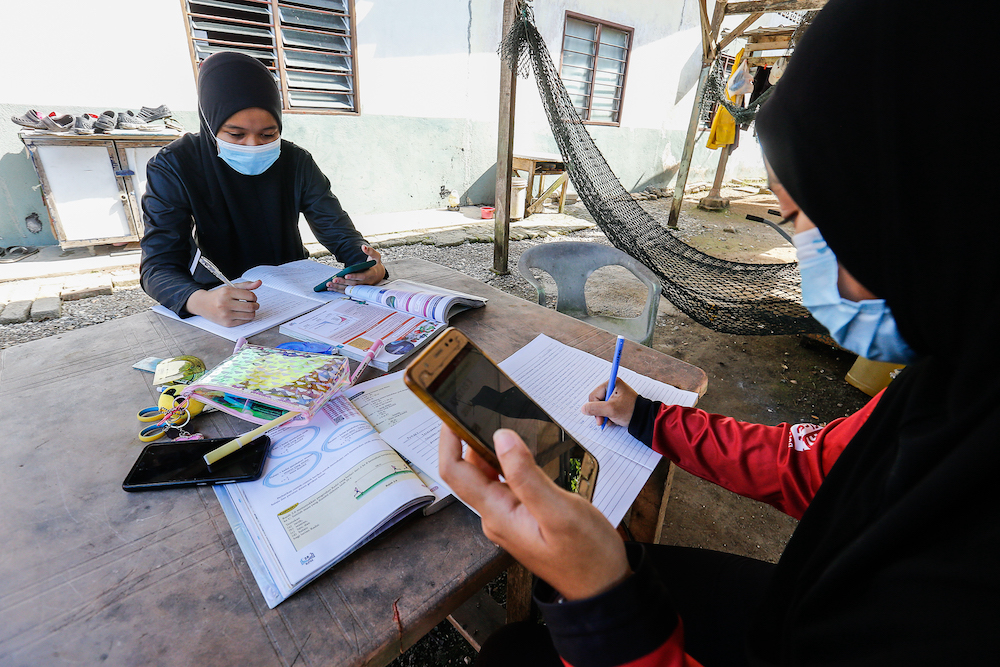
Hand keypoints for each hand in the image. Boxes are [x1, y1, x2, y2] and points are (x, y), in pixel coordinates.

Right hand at [185, 280, 260, 326]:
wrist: (202, 304)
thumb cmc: (218, 295)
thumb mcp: (231, 287)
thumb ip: (246, 285)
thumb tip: (259, 283)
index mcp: (227, 292)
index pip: (250, 296)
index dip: (254, 297)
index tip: (252, 297)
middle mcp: (225, 304)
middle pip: (251, 307)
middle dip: (256, 305)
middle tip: (254, 304)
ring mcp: (226, 315)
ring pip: (249, 315)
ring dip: (252, 312)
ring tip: (248, 309)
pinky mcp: (227, 323)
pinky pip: (244, 321)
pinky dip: (246, 318)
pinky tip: (242, 314)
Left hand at [324, 245, 386, 291]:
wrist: (378, 274)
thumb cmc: (375, 264)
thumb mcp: (376, 256)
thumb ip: (370, 251)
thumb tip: (363, 247)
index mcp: (371, 274)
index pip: (362, 276)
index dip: (354, 276)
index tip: (346, 275)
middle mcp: (366, 282)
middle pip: (354, 284)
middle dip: (343, 282)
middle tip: (334, 279)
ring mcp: (362, 287)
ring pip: (350, 289)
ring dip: (339, 287)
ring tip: (329, 284)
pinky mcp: (357, 289)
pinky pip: (348, 290)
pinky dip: (339, 290)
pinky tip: (331, 288)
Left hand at [438, 426, 629, 600]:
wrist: (603, 588)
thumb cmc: (587, 555)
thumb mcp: (559, 512)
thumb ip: (527, 475)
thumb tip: (501, 438)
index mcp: (497, 514)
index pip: (455, 472)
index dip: (449, 440)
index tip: (451, 412)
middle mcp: (496, 516)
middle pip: (468, 472)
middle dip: (467, 439)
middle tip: (479, 407)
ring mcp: (508, 518)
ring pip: (487, 476)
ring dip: (488, 450)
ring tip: (500, 421)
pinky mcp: (522, 517)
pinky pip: (505, 484)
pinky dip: (506, 463)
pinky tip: (520, 452)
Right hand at [581, 379, 637, 428]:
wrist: (644, 419)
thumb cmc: (630, 411)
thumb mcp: (611, 410)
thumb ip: (595, 409)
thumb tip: (583, 409)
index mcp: (612, 383)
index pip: (594, 395)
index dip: (595, 407)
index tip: (599, 418)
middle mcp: (613, 387)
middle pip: (596, 400)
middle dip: (599, 412)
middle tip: (603, 421)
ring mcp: (615, 394)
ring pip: (600, 406)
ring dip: (604, 415)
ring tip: (611, 420)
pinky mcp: (616, 401)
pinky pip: (606, 408)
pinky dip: (608, 415)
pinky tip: (613, 419)